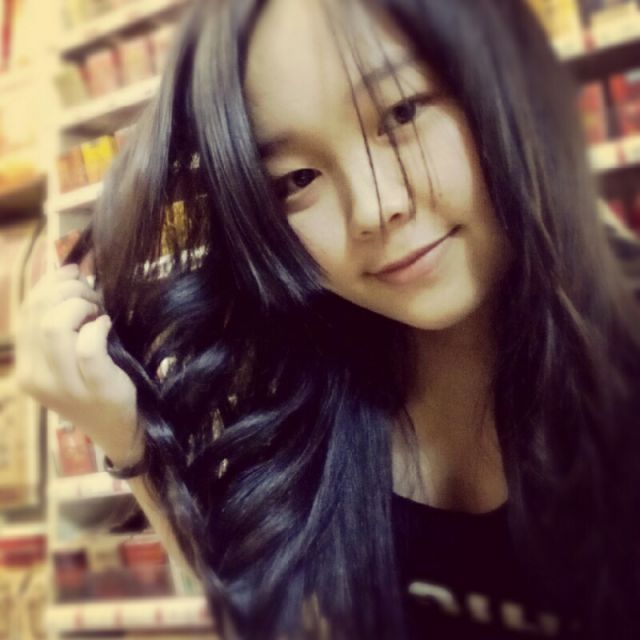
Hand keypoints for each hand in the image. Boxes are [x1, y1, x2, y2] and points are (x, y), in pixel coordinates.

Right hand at [15, 263, 141, 463]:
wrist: (121, 428)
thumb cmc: (98, 383)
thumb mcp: (69, 357)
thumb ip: (60, 322)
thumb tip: (68, 271)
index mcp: (27, 368)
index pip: (26, 312)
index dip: (49, 284)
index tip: (73, 272)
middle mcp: (37, 378)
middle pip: (39, 314)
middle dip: (68, 291)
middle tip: (93, 295)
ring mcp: (65, 386)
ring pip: (55, 326)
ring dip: (81, 306)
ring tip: (98, 311)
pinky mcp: (96, 388)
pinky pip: (87, 346)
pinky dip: (98, 327)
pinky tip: (107, 325)